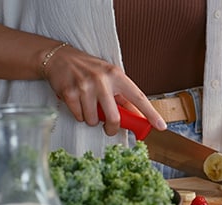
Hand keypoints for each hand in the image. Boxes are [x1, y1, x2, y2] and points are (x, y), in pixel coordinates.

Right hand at [43, 45, 166, 134]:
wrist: (60, 58)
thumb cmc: (90, 70)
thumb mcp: (111, 78)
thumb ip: (123, 97)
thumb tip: (138, 117)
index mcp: (117, 76)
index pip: (138, 97)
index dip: (151, 113)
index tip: (161, 126)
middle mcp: (102, 80)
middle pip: (114, 117)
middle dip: (112, 128)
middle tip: (109, 129)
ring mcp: (85, 86)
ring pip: (93, 120)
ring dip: (92, 119)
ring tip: (89, 106)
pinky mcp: (69, 93)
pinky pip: (79, 117)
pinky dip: (79, 115)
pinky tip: (78, 102)